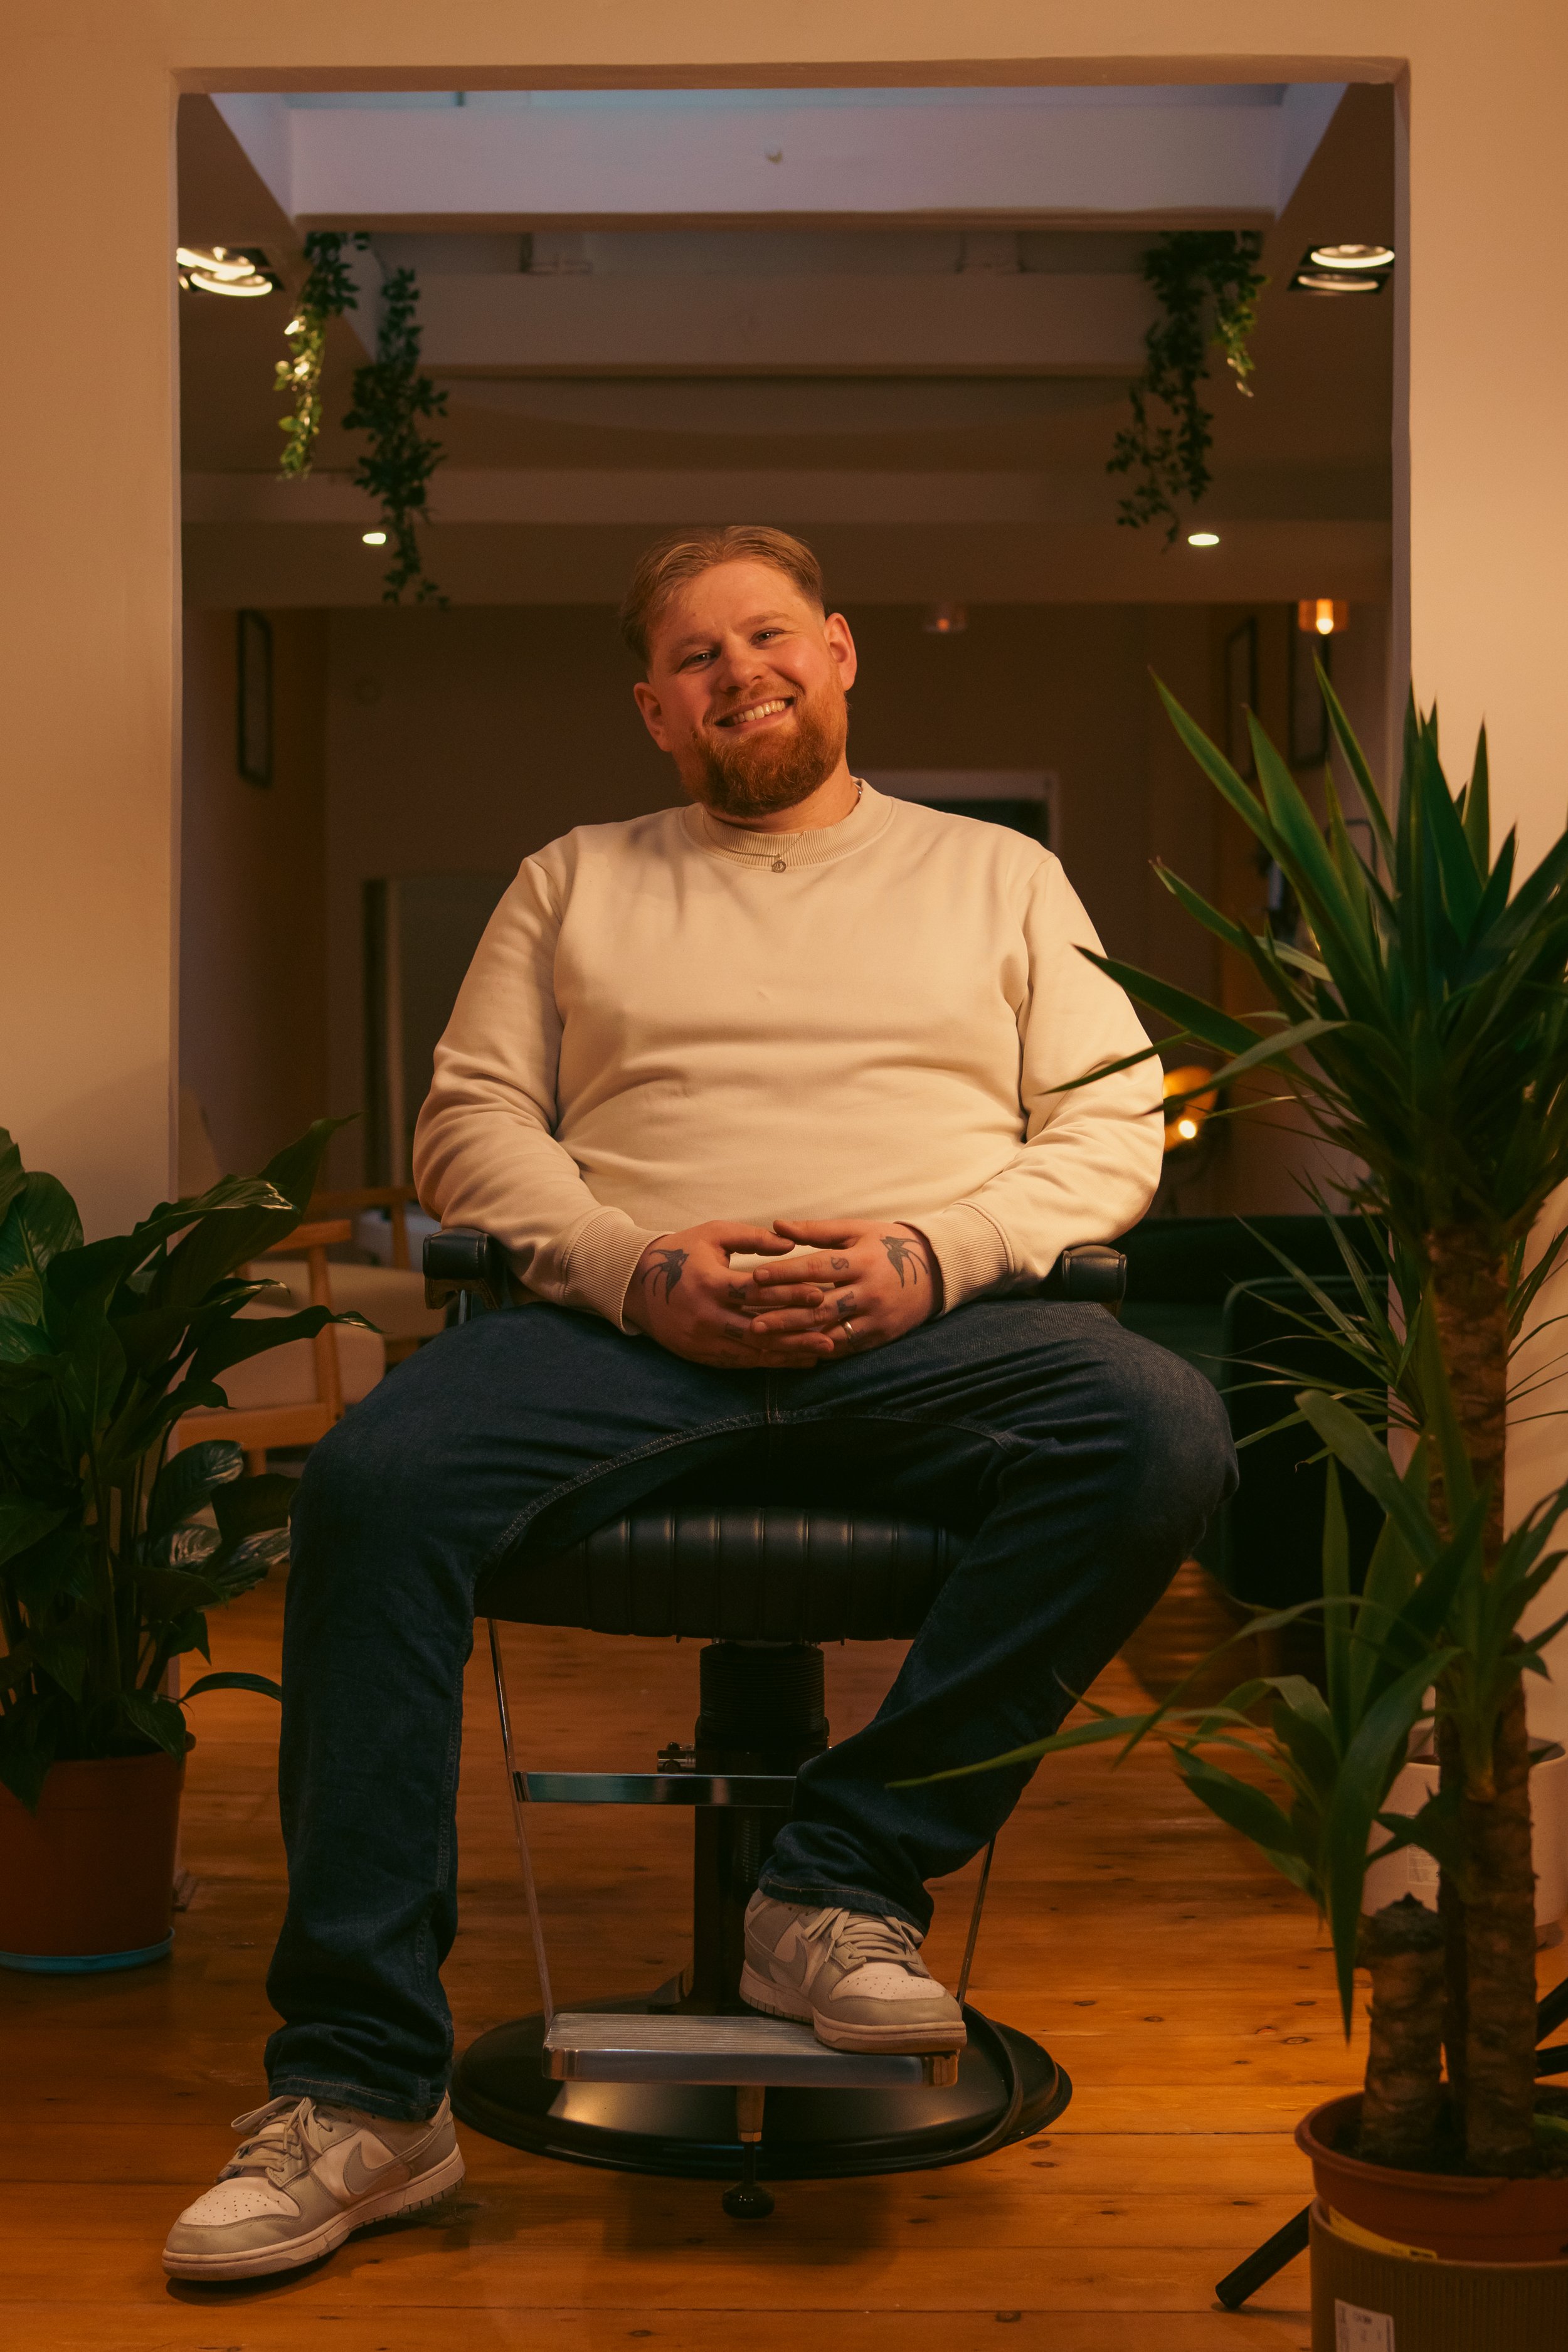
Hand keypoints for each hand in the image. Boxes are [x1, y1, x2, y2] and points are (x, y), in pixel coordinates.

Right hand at [624, 1221, 840, 1369]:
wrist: (637, 1283)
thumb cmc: (682, 1251)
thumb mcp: (714, 1235)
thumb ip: (752, 1237)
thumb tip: (790, 1244)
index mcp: (709, 1281)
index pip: (756, 1291)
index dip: (788, 1293)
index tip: (819, 1293)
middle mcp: (705, 1314)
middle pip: (758, 1327)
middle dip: (796, 1331)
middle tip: (830, 1332)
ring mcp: (702, 1338)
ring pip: (752, 1350)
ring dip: (788, 1352)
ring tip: (821, 1351)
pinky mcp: (700, 1354)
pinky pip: (740, 1361)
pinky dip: (769, 1362)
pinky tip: (795, 1360)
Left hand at [745, 1219, 941, 1357]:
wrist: (937, 1270)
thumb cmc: (889, 1244)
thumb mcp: (857, 1230)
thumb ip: (817, 1231)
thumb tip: (777, 1225)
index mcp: (861, 1260)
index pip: (817, 1267)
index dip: (785, 1273)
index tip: (756, 1277)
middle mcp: (869, 1291)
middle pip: (819, 1306)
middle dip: (783, 1316)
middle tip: (751, 1324)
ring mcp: (876, 1316)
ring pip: (830, 1332)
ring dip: (796, 1339)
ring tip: (767, 1343)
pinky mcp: (881, 1335)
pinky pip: (846, 1346)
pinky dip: (819, 1350)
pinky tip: (794, 1352)